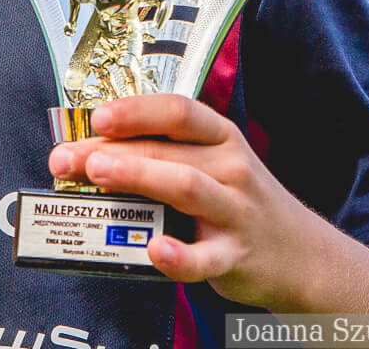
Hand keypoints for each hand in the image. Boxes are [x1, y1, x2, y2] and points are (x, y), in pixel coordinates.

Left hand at [48, 93, 329, 309]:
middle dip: (111, 150)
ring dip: (138, 176)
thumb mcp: (212, 165)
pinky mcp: (236, 256)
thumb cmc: (237, 202)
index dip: (136, 110)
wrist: (302, 255)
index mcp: (220, 137)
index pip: (178, 112)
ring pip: (185, 187)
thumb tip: (87, 153)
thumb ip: (161, 155)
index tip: (97, 117)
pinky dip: (178, 256)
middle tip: (67, 158)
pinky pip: (204, 258)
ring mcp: (236, 212)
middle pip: (167, 150)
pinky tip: (152, 250)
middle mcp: (231, 167)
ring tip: (97, 175)